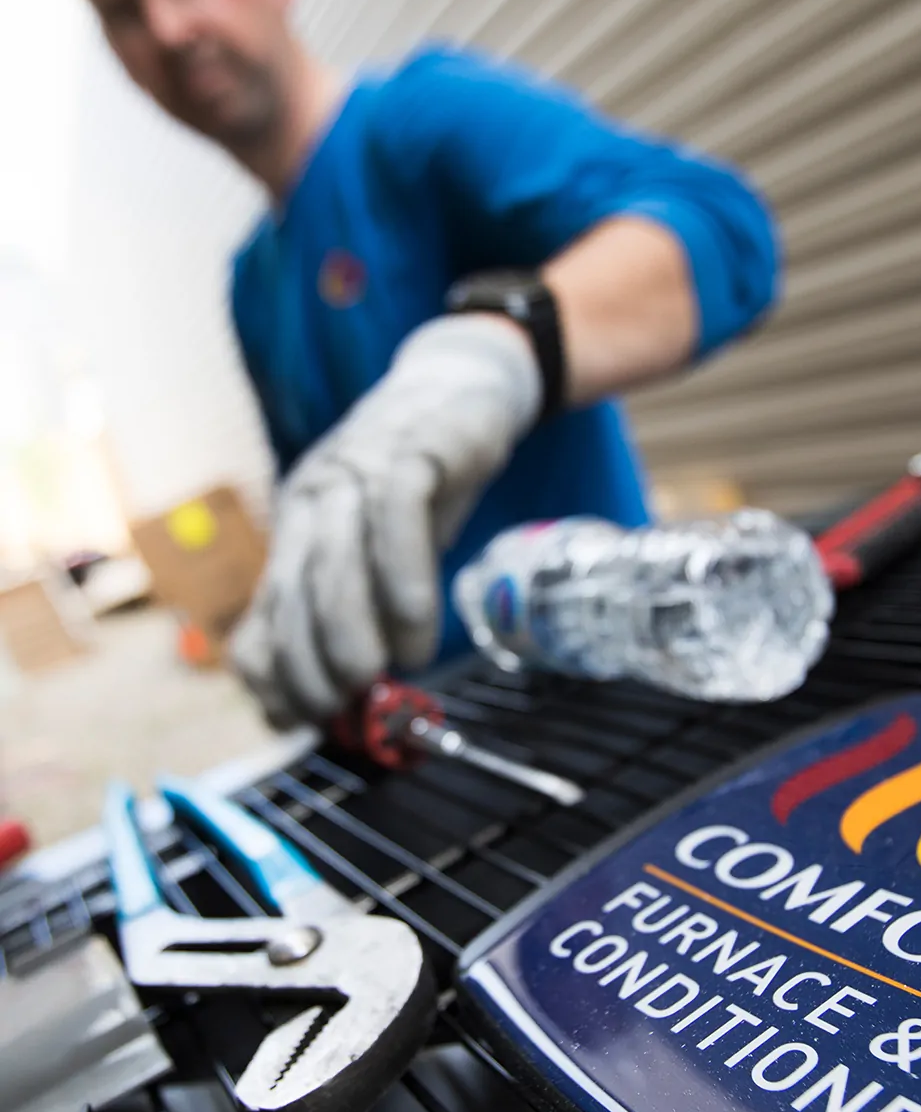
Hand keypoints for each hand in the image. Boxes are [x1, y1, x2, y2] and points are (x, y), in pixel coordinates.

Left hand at [230, 313, 540, 727]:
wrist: (462, 388)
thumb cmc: (424, 482)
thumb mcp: (383, 549)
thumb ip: (362, 603)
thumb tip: (343, 690)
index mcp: (299, 528)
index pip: (267, 611)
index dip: (276, 674)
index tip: (302, 723)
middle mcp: (317, 497)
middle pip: (297, 590)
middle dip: (313, 660)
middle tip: (345, 705)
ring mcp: (362, 470)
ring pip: (337, 554)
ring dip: (352, 625)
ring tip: (384, 673)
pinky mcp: (414, 451)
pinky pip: (397, 513)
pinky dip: (401, 573)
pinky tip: (419, 622)